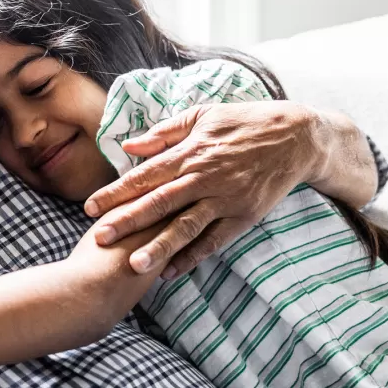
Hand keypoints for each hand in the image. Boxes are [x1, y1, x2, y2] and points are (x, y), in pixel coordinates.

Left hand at [84, 101, 324, 277]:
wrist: (296, 138)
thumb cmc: (245, 122)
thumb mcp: (203, 115)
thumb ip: (165, 132)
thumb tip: (129, 146)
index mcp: (191, 152)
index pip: (145, 175)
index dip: (116, 192)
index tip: (90, 207)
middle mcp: (205, 177)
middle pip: (159, 202)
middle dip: (127, 221)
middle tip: (100, 238)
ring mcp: (225, 199)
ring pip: (186, 226)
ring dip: (159, 246)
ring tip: (134, 265)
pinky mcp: (243, 216)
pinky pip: (214, 241)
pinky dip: (193, 257)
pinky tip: (170, 272)